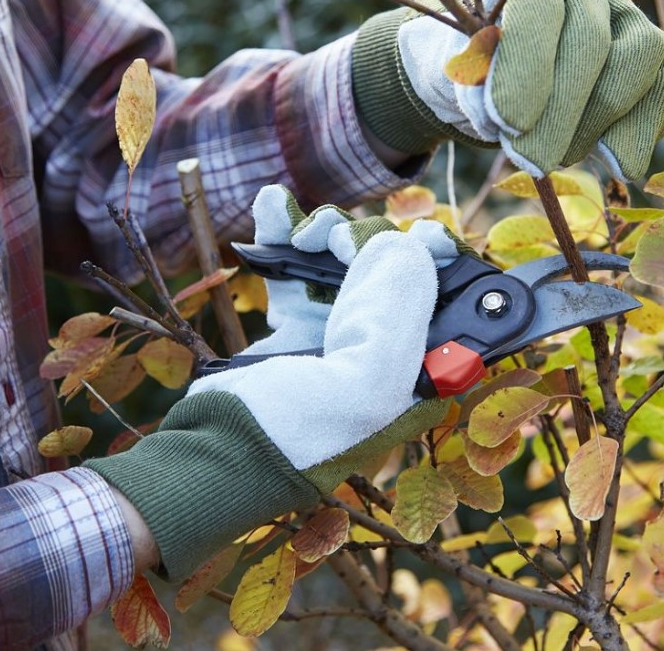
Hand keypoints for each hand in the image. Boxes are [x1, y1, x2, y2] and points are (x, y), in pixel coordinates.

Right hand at [85, 189, 463, 578]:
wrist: (217, 456)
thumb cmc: (298, 437)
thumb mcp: (368, 384)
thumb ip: (398, 312)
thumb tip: (402, 244)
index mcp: (414, 378)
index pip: (445, 305)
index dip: (439, 263)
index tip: (425, 233)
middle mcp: (381, 357)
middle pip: (392, 275)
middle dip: (370, 241)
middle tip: (339, 240)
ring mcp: (336, 343)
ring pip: (344, 266)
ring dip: (324, 233)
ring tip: (302, 231)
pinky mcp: (293, 333)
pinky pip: (297, 273)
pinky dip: (284, 236)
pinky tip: (273, 206)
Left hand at [352, 0, 663, 180]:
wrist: (496, 78)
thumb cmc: (473, 67)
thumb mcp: (453, 67)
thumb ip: (472, 81)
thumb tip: (504, 117)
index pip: (537, 7)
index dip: (525, 67)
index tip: (507, 123)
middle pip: (590, 41)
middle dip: (559, 113)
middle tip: (530, 161)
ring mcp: (627, 14)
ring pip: (637, 61)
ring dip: (597, 124)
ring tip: (558, 158)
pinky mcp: (656, 54)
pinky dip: (642, 132)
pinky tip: (614, 163)